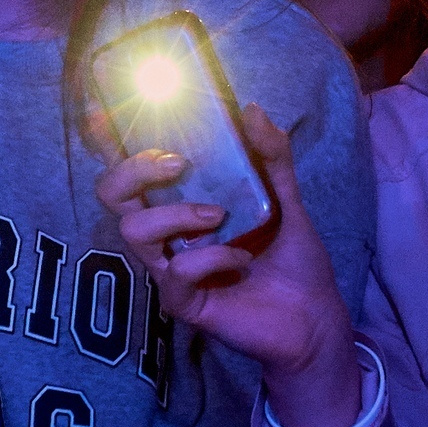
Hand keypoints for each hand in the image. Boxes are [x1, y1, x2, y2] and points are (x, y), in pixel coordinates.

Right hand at [93, 105, 357, 426]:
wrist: (316, 317)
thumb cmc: (294, 259)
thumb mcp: (287, 198)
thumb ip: (272, 155)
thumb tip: (250, 109)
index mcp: (183, 203)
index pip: (134, 172)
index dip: (112, 143)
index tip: (111, 115)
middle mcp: (168, 233)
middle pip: (113, 195)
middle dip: (133, 170)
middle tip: (177, 163)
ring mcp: (170, 268)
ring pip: (134, 231)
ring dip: (175, 213)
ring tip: (217, 215)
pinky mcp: (182, 301)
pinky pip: (178, 271)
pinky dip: (212, 255)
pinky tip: (242, 257)